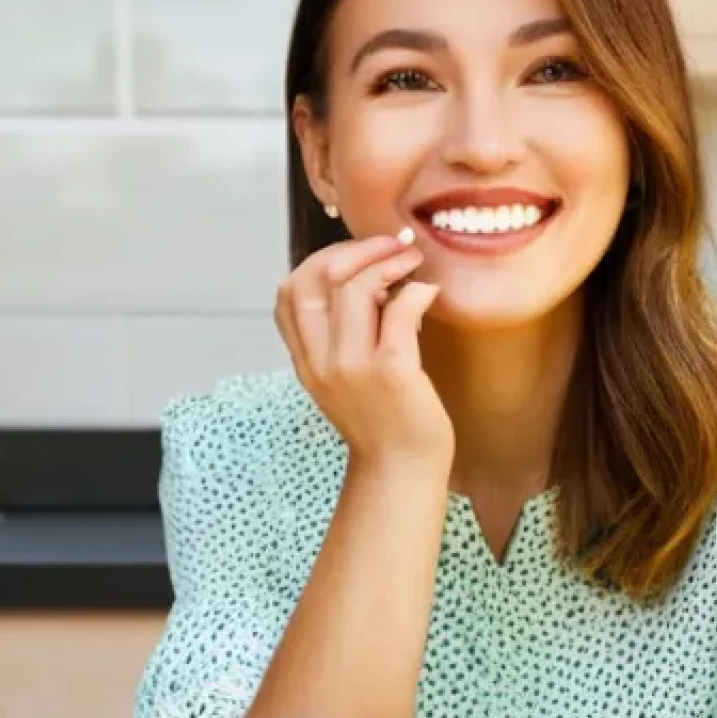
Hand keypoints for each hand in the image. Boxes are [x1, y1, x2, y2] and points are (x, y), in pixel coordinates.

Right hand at [274, 233, 453, 468]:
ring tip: (412, 264)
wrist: (400, 470)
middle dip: (354, 249)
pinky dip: (416, 291)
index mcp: (305, 360)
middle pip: (315, 278)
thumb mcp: (340, 377)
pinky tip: (428, 294)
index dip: (322, 258)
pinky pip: (398, 309)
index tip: (357, 254)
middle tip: (390, 247)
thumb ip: (338, 335)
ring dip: (388, 262)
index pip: (289, 290)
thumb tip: (364, 277)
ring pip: (355, 287)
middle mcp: (320, 361)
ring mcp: (352, 367)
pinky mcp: (390, 371)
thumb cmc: (382, 419)